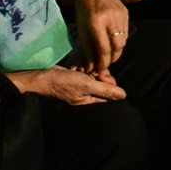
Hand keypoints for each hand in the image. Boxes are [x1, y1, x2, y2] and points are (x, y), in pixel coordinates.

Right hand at [11, 65, 126, 105]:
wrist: (46, 76)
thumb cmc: (66, 83)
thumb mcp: (87, 86)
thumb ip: (106, 90)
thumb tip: (124, 95)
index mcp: (91, 102)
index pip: (110, 98)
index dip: (112, 87)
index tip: (105, 79)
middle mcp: (89, 96)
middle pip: (105, 87)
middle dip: (105, 78)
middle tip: (97, 73)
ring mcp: (84, 88)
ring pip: (99, 80)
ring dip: (98, 72)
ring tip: (90, 69)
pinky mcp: (80, 80)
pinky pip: (90, 75)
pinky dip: (90, 70)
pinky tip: (86, 67)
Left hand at [74, 0, 128, 78]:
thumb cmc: (84, 6)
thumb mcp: (81, 25)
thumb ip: (87, 46)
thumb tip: (91, 65)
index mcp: (96, 22)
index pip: (103, 49)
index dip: (102, 62)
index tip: (99, 69)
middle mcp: (110, 20)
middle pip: (117, 47)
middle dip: (111, 59)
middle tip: (104, 64)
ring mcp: (120, 16)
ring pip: (123, 42)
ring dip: (116, 52)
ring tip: (108, 54)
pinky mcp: (126, 14)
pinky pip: (125, 33)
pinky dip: (119, 41)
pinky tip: (112, 41)